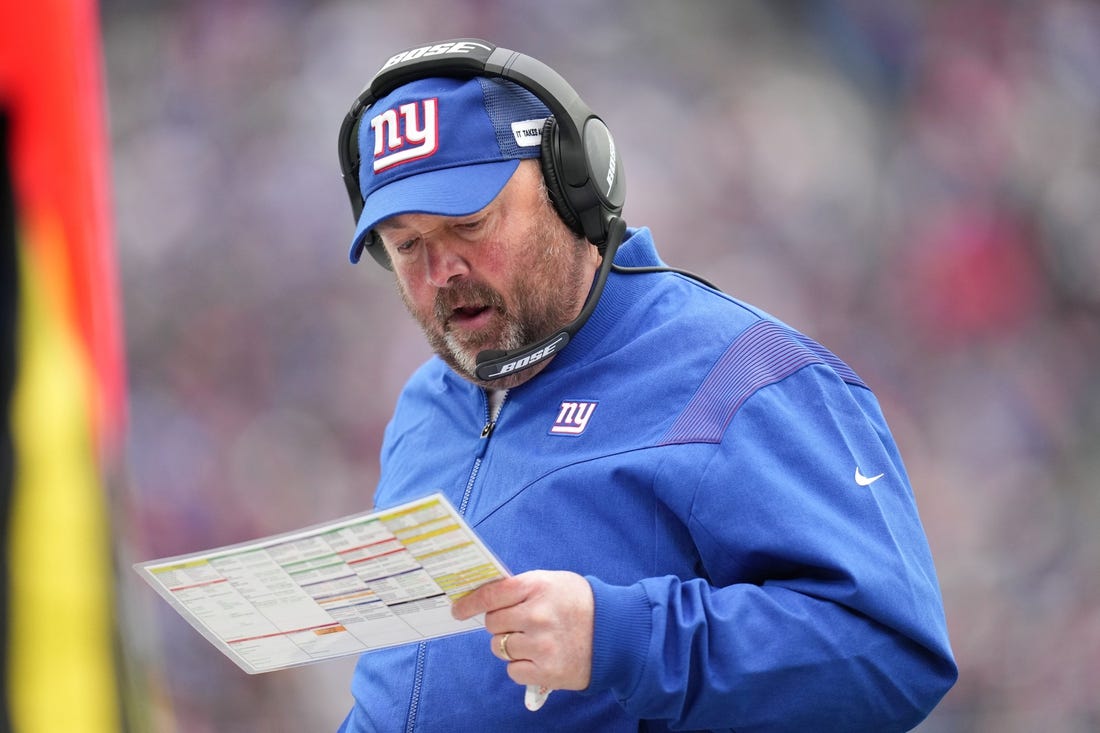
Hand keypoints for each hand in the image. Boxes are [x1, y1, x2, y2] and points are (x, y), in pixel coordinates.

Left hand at [451, 570, 593, 690]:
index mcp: (538, 587)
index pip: (491, 595)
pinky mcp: (546, 671)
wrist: (618, 633)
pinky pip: (513, 670)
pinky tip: (538, 657)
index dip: (470, 603)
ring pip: (499, 647)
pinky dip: (521, 665)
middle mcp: (537, 615)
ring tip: (533, 640)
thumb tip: (487, 597)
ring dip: (510, 645)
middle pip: (492, 623)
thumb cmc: (582, 604)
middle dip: (500, 624)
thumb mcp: (554, 582)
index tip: (458, 609)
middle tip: (517, 623)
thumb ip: (523, 587)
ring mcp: (541, 645)